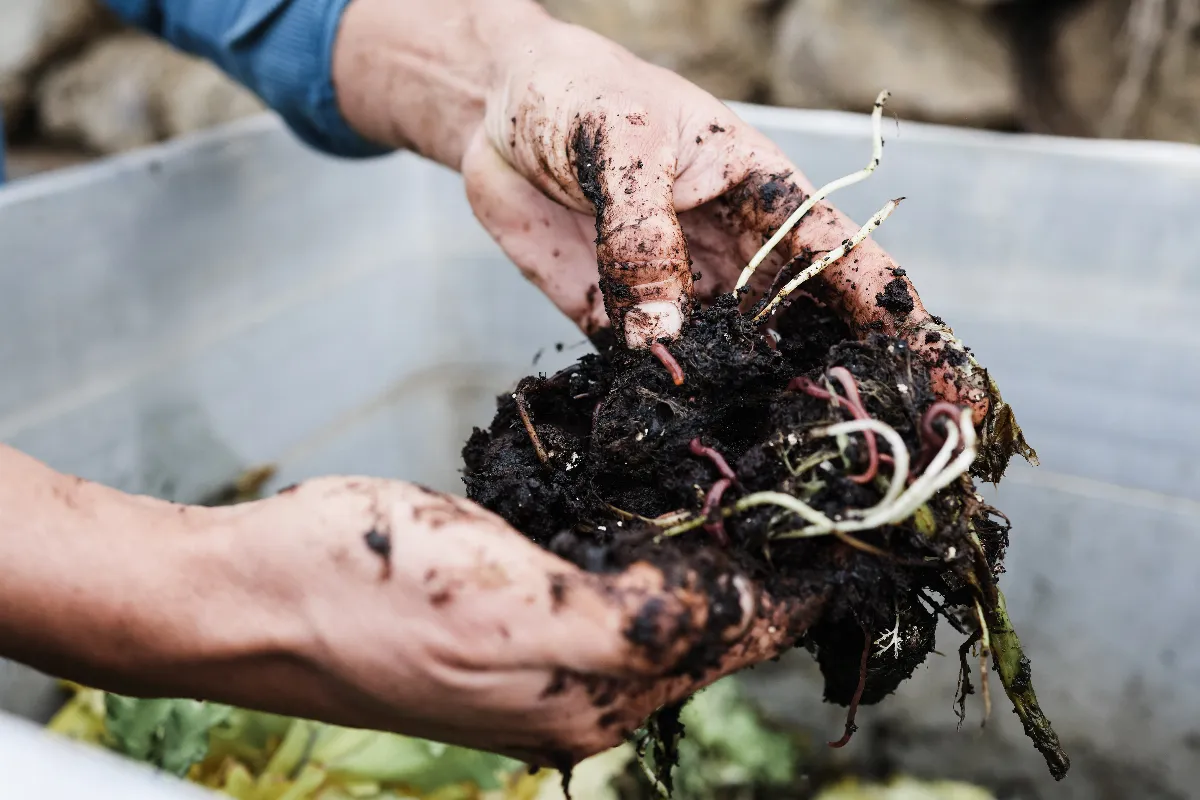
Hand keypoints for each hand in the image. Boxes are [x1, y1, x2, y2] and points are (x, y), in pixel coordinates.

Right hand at [197, 478, 822, 765]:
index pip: (730, 636)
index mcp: (589, 698)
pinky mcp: (510, 616)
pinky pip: (608, 581)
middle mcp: (579, 689)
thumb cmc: (358, 594)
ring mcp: (542, 656)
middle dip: (765, 560)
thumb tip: (743, 609)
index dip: (797, 578)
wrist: (247, 596)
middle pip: (708, 624)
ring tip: (764, 483)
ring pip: (665, 601)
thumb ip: (638, 622)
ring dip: (714, 547)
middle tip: (818, 485)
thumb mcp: (510, 614)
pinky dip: (651, 540)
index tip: (856, 520)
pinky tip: (666, 498)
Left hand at [333, 0, 988, 417]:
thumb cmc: (579, 95)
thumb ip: (643, 236)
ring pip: (733, 367)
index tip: (946, 391)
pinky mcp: (618, 320)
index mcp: (765, 199)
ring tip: (788, 478)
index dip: (906, 329)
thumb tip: (665, 338)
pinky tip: (684, 452)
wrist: (497, 110)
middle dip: (841, 392)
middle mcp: (733, 258)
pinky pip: (652, 373)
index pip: (852, 269)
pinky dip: (668, 410)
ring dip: (756, 415)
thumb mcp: (620, 144)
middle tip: (879, 464)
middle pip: (805, 335)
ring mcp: (677, 295)